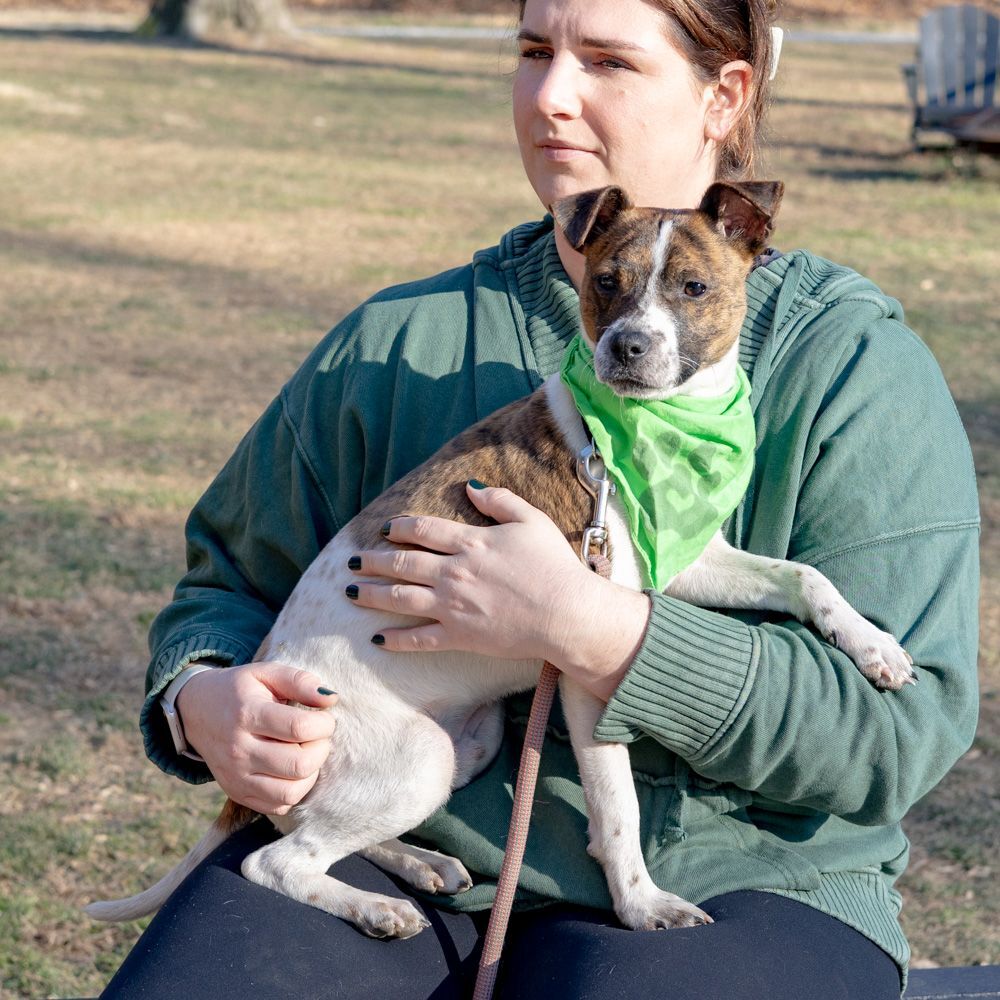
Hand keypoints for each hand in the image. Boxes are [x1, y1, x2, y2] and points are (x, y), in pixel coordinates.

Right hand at [175, 662, 337, 814]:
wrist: (195, 711)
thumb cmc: (239, 690)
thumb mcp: (266, 673)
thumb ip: (300, 681)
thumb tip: (331, 698)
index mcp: (247, 714)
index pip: (300, 728)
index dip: (324, 724)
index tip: (324, 717)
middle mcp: (239, 750)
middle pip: (299, 764)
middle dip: (321, 749)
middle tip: (318, 736)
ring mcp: (236, 776)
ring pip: (290, 792)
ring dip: (311, 773)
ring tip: (307, 753)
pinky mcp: (237, 793)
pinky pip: (278, 806)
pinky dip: (295, 791)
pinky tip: (293, 770)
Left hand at [348, 482, 650, 700]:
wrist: (566, 613)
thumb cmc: (554, 565)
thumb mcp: (531, 521)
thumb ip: (500, 500)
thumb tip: (471, 486)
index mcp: (470, 542)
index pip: (422, 530)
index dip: (399, 528)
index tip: (383, 529)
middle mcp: (454, 572)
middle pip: (402, 563)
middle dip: (373, 561)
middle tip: (352, 561)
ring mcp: (453, 606)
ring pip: (400, 598)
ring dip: (372, 595)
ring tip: (351, 592)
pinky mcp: (460, 636)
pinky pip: (419, 639)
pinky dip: (396, 639)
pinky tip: (378, 638)